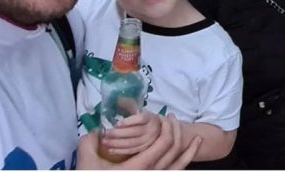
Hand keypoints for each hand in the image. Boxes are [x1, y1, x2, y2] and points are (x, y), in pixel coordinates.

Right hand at [78, 114, 200, 169]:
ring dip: (190, 151)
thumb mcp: (87, 163)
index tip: (162, 117)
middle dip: (176, 131)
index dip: (167, 127)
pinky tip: (190, 158)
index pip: (164, 143)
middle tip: (171, 119)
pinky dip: (186, 165)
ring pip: (180, 166)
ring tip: (197, 139)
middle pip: (174, 150)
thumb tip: (96, 130)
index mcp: (139, 167)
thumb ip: (89, 142)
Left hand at [100, 111, 162, 155]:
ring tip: (105, 141)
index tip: (117, 124)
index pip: (141, 119)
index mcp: (150, 118)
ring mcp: (148, 140)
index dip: (129, 121)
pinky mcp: (144, 149)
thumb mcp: (139, 110)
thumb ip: (129, 105)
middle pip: (134, 132)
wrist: (157, 129)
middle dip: (118, 133)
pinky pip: (131, 151)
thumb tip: (117, 98)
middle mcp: (151, 129)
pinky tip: (110, 149)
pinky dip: (120, 151)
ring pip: (132, 143)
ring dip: (117, 143)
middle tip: (106, 133)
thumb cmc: (144, 119)